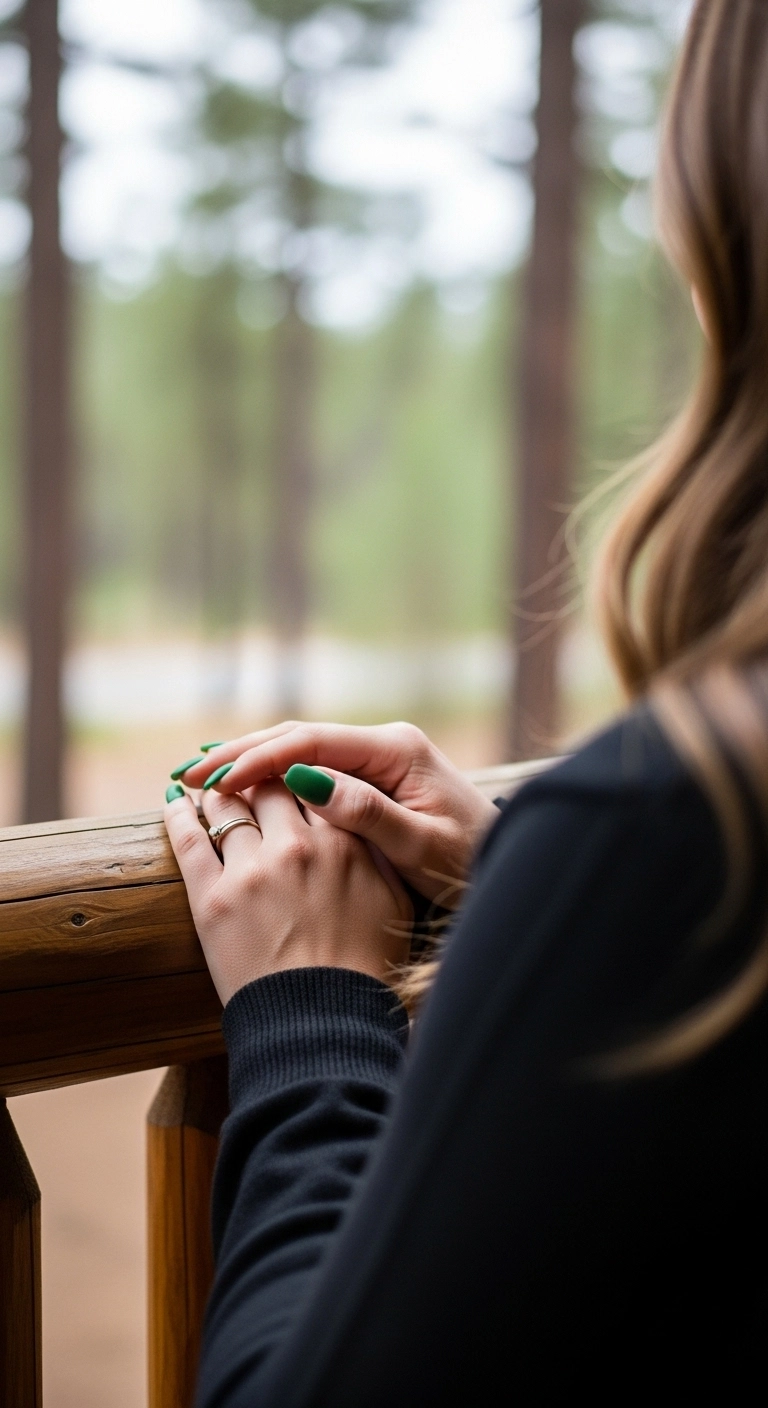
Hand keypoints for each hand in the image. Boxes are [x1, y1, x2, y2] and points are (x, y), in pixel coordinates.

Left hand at [164, 778, 412, 1005]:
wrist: (322, 1028)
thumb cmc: (366, 972)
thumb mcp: (393, 902)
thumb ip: (379, 853)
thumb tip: (364, 822)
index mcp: (346, 843)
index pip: (314, 783)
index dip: (298, 774)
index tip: (287, 772)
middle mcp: (298, 846)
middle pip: (269, 785)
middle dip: (257, 775)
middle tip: (244, 771)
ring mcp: (252, 870)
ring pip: (226, 805)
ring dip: (217, 789)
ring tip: (207, 783)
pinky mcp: (211, 899)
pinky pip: (188, 839)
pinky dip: (177, 814)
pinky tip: (173, 800)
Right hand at [177, 722, 499, 903]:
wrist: (508, 866)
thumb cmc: (469, 862)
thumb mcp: (419, 845)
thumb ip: (366, 813)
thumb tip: (306, 782)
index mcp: (395, 750)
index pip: (310, 743)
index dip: (257, 760)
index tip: (214, 781)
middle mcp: (384, 744)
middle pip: (298, 738)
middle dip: (240, 754)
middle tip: (186, 773)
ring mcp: (378, 759)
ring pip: (301, 752)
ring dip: (251, 762)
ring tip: (199, 774)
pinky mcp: (374, 779)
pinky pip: (314, 770)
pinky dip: (274, 776)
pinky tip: (242, 786)